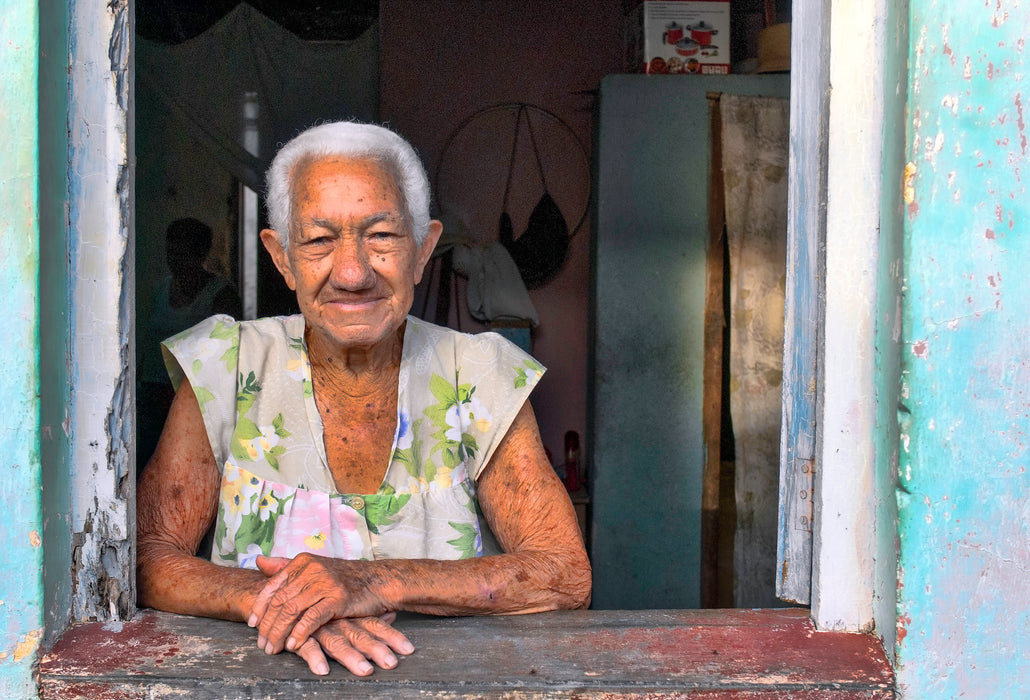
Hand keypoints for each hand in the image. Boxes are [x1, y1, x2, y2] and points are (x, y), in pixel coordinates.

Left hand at [249, 554, 387, 654]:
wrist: (376, 581)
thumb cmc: (344, 578)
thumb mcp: (314, 567)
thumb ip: (286, 566)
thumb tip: (259, 562)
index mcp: (302, 562)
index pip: (272, 586)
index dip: (260, 607)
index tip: (253, 625)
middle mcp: (311, 570)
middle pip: (279, 601)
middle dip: (268, 626)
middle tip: (262, 644)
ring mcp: (324, 583)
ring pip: (291, 611)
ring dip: (279, 633)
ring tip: (274, 648)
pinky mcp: (337, 598)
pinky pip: (311, 618)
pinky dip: (299, 633)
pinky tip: (293, 645)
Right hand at [291, 612, 414, 676]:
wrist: (281, 597)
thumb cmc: (319, 608)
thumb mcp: (345, 611)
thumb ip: (368, 615)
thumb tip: (392, 615)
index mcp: (351, 617)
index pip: (376, 626)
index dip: (393, 637)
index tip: (409, 649)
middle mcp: (339, 622)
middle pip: (361, 636)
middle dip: (377, 650)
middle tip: (392, 663)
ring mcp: (320, 628)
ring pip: (337, 643)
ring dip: (351, 658)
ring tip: (366, 671)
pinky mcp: (298, 636)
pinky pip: (307, 647)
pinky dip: (314, 658)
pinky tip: (322, 670)